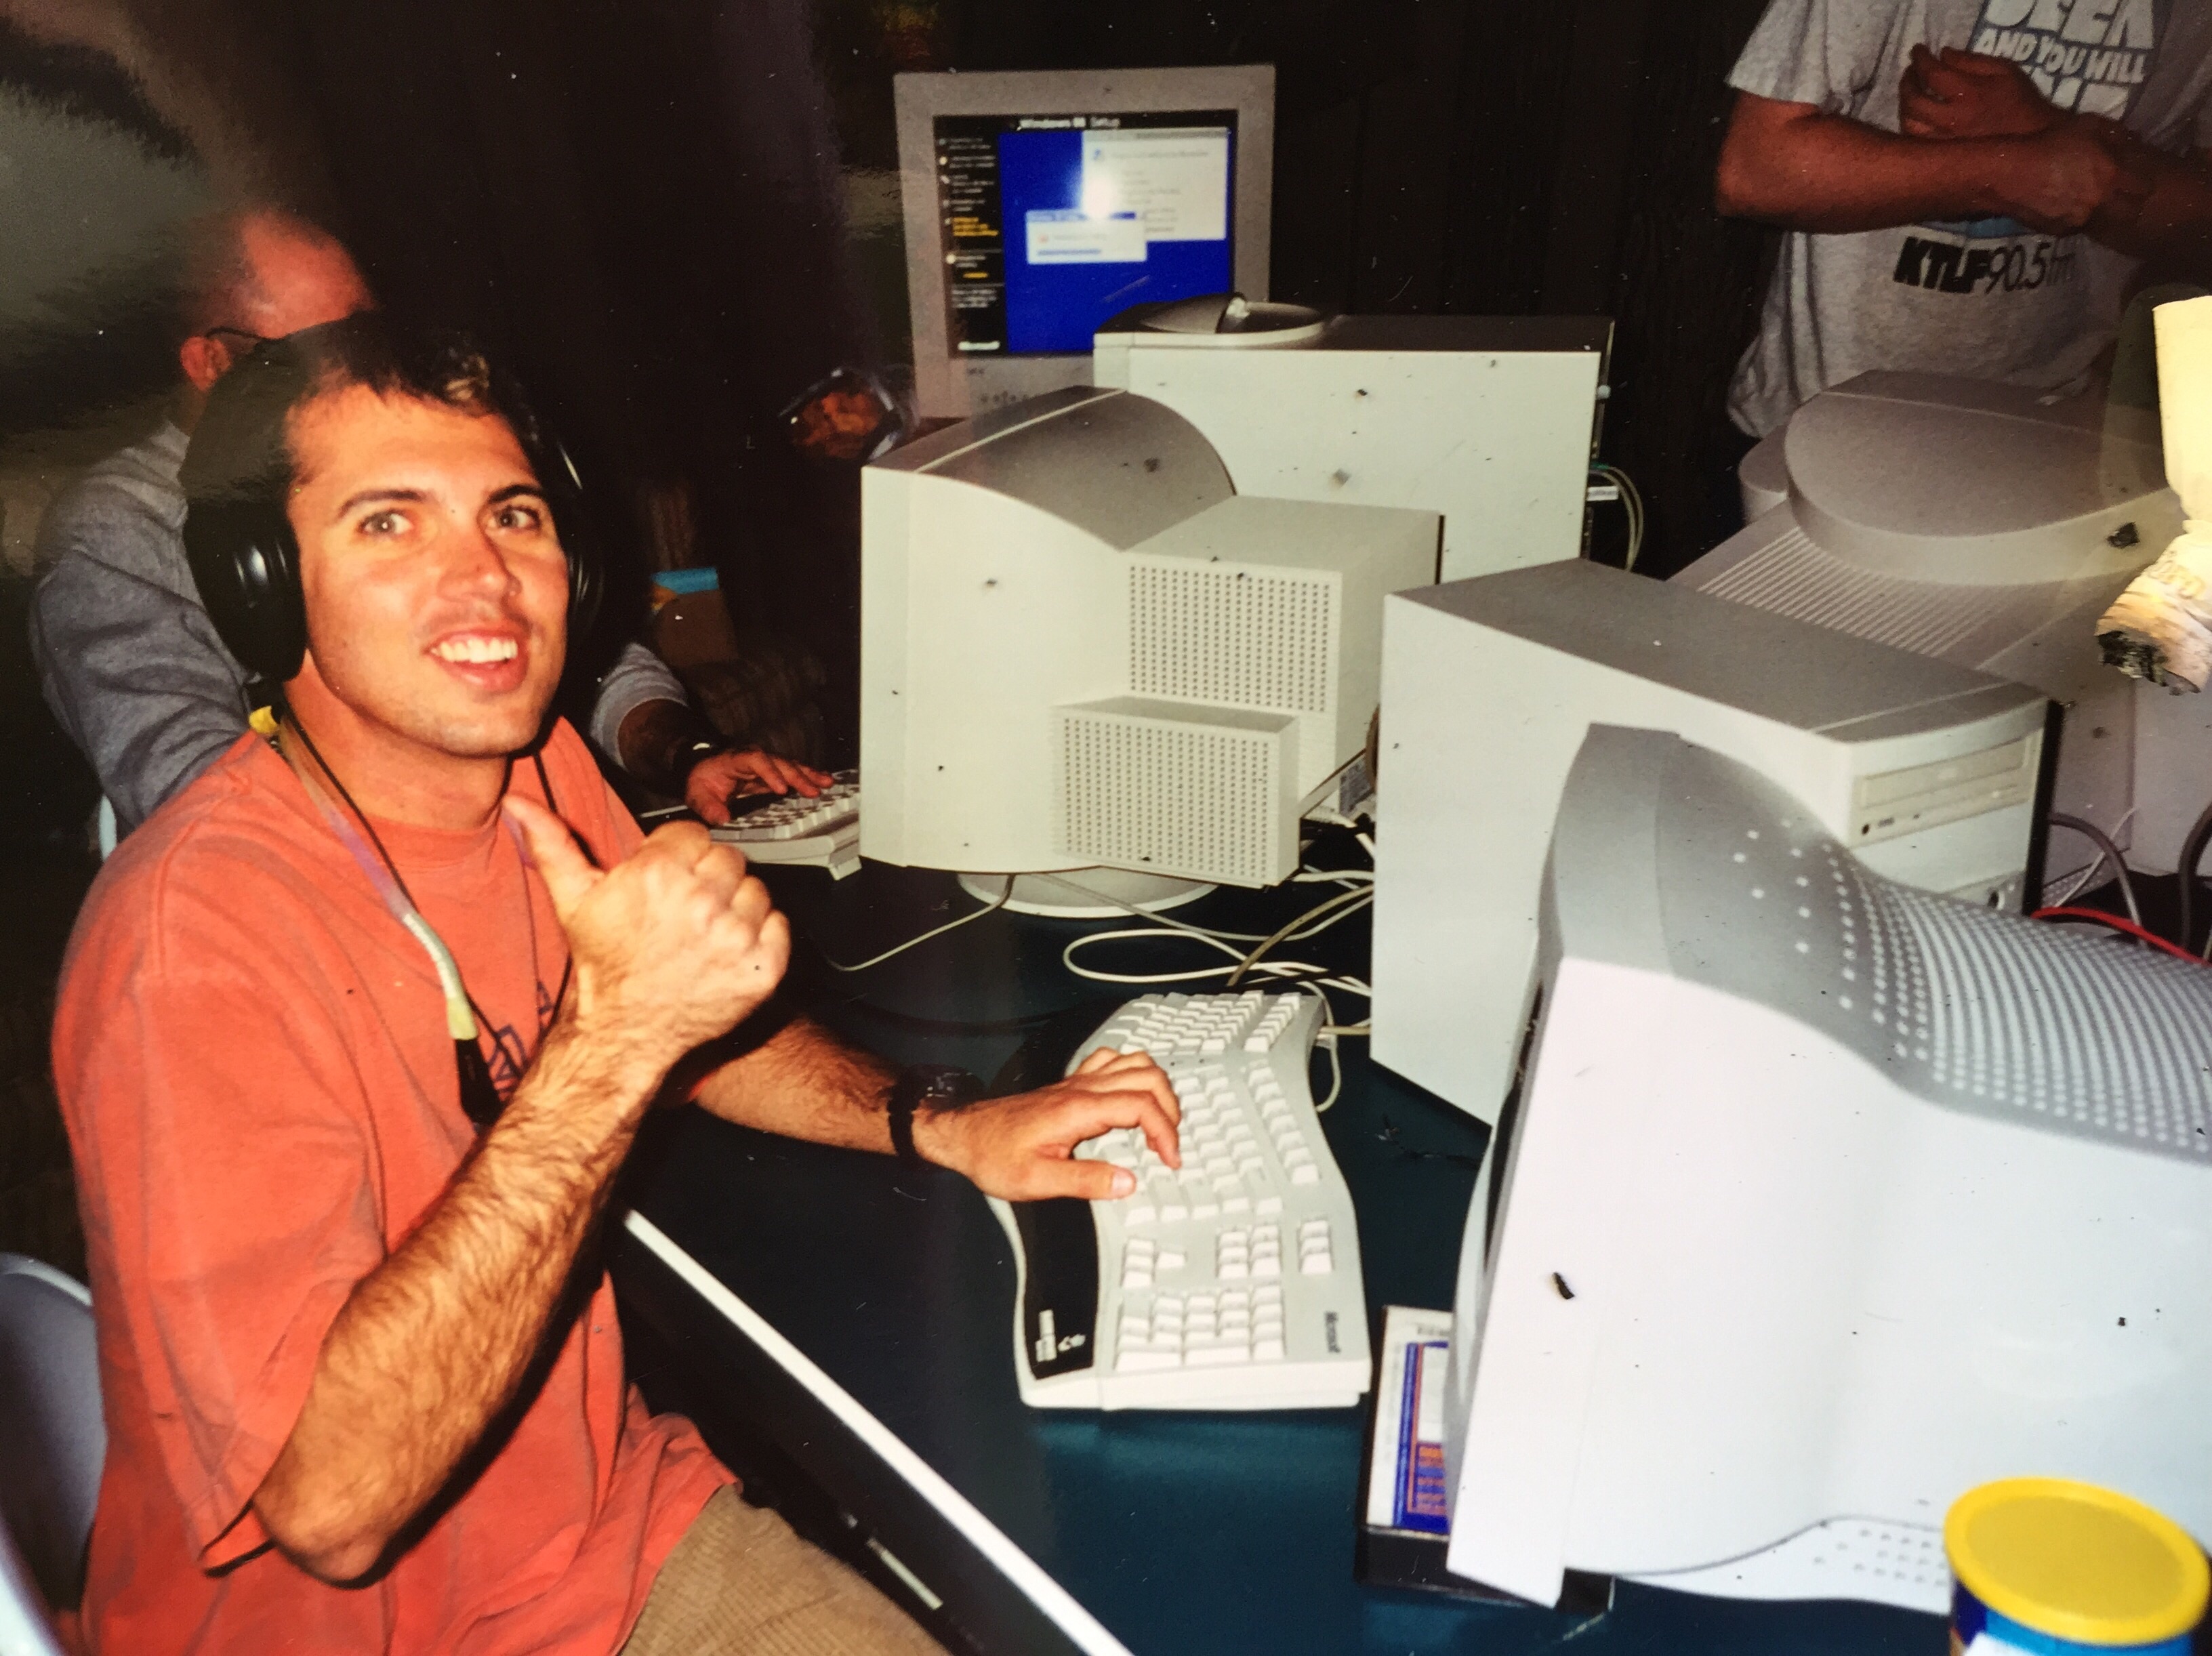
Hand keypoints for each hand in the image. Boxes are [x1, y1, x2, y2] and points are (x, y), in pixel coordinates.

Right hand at [504, 796, 789, 1081]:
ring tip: (703, 932)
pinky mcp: (762, 966)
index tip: (666, 879)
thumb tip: (518, 804)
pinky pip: (778, 925)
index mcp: (659, 873)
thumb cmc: (603, 965)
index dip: (679, 855)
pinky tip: (727, 950)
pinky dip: (760, 935)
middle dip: (707, 876)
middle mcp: (701, 900)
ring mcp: (735, 935)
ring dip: (735, 905)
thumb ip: (552, 844)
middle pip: (726, 857)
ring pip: (755, 888)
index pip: (693, 833)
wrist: (625, 1031)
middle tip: (684, 908)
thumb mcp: (573, 900)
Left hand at [685, 749, 836, 825]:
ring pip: (790, 766)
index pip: (756, 761)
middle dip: (797, 776)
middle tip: (812, 791)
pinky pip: (793, 772)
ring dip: (809, 774)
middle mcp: (754, 758)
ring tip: (826, 783)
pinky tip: (823, 781)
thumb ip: (708, 806)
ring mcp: (765, 764)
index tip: (781, 788)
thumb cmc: (702, 780)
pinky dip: (808, 777)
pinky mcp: (773, 772)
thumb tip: (722, 819)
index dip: (770, 773)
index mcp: (736, 759)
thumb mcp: (697, 794)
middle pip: (779, 762)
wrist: (703, 769)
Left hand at [911, 1047, 1181, 1201]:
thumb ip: (1085, 1182)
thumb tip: (1127, 1182)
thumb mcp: (1037, 1181)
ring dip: (1157, 1087)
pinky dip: (1133, 1073)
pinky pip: (1111, 1061)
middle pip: (1147, 1076)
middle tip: (1171, 1143)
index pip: (1141, 1106)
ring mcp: (1076, 1082)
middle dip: (1171, 1108)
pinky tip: (1132, 1095)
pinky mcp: (1070, 1085)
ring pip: (1134, 1062)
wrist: (965, 1135)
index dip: (1166, 1132)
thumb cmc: (994, 1156)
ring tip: (1161, 1120)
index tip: (1170, 1159)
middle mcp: (1081, 1089)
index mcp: (1079, 1110)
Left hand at [1901, 45, 2059, 139]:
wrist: (2031, 142)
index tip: (1917, 51)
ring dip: (1904, 105)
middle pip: (1913, 100)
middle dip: (1907, 81)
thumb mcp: (2004, 70)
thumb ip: (1971, 61)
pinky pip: (1915, 141)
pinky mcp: (1943, 156)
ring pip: (1909, 124)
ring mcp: (1943, 141)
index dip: (1920, 59)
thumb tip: (1943, 54)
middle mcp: (1950, 119)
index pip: (1931, 73)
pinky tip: (1916, 115)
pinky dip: (1910, 125)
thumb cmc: (2020, 101)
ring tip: (1910, 92)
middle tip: (1910, 71)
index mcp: (1967, 94)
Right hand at [1998, 119, 2150, 233]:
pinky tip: (2069, 205)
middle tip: (2125, 193)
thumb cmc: (2047, 143)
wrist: (2007, 173)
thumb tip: (2134, 143)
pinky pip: (2076, 223)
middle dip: (2129, 201)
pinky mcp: (2059, 230)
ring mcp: (2079, 220)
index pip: (2143, 186)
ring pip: (2101, 217)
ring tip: (2095, 199)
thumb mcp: (2086, 126)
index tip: (2143, 178)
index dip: (2145, 182)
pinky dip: (2077, 215)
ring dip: (2102, 209)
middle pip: (2128, 209)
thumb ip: (2114, 135)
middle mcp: (2099, 202)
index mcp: (2110, 174)